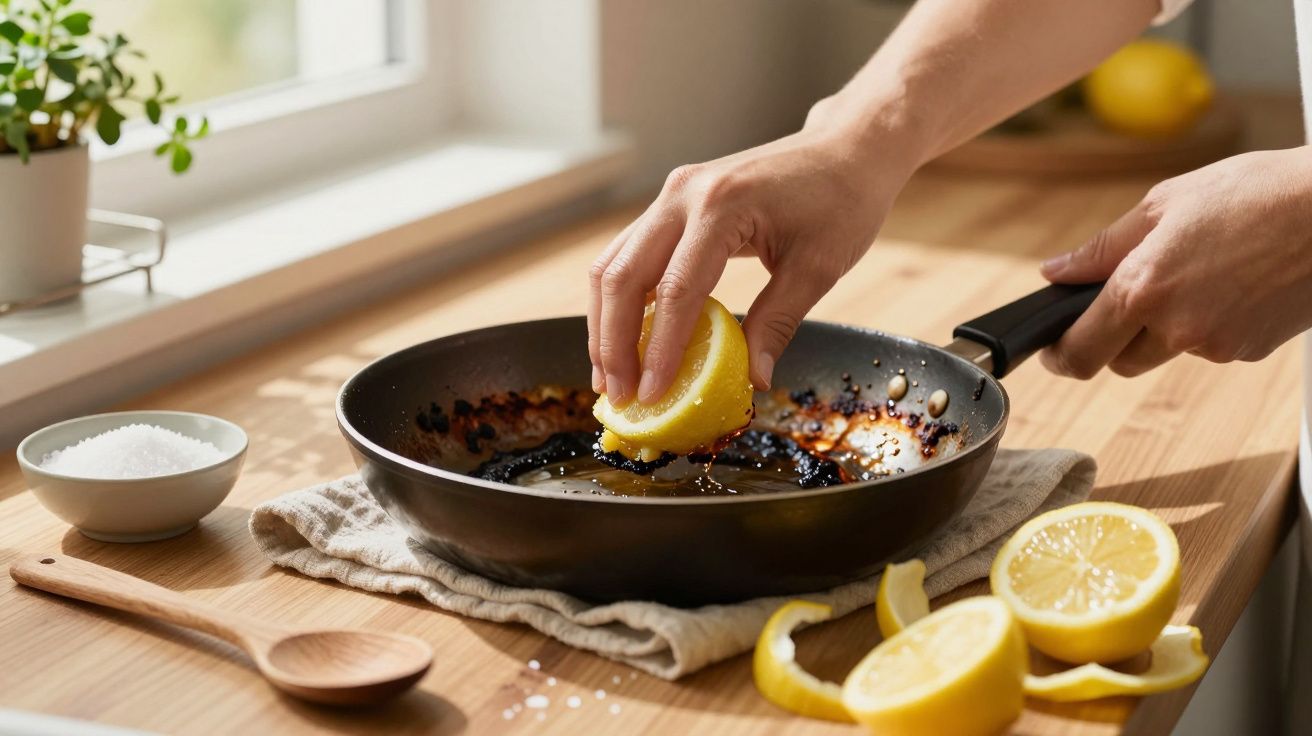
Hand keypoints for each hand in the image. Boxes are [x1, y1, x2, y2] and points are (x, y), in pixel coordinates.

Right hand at [588, 102, 915, 404]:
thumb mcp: (818, 267)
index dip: (659, 349)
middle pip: (623, 275)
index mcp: (721, 205)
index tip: (650, 395)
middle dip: (613, 342)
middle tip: (618, 395)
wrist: (845, 148)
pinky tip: (625, 339)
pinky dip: (621, 300)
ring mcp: (672, 194)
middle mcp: (683, 194)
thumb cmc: (842, 201)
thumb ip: (777, 323)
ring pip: (613, 264)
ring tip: (611, 376)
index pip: (676, 290)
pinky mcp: (672, 203)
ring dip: (605, 323)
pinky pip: (629, 254)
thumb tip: (752, 380)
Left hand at [1040, 147, 1311, 377]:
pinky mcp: (1251, 351)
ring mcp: (1217, 345)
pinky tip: (1233, 282)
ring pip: (1166, 352)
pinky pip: (1210, 346)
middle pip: (1119, 361)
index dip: (1060, 355)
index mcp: (1143, 288)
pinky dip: (1209, 323)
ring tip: (1198, 272)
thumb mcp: (1165, 204)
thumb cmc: (1257, 193)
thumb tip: (1057, 272)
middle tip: (1130, 299)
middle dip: (1113, 338)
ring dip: (1165, 328)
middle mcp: (1176, 327)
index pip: (1080, 351)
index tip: (1054, 349)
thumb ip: (1103, 247)